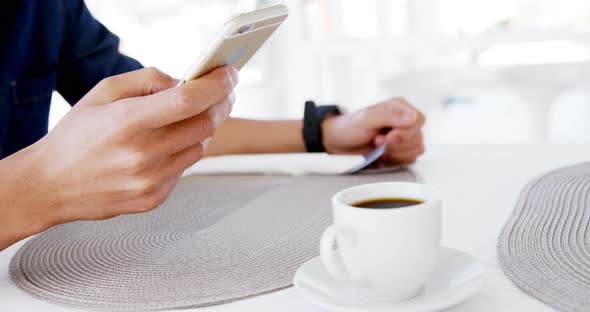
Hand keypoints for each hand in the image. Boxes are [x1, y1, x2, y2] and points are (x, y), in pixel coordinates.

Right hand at [30, 66, 237, 224]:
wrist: (50, 185)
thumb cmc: (75, 137)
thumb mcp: (103, 93)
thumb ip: (147, 80)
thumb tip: (183, 81)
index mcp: (127, 122)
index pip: (188, 100)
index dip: (216, 85)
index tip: (229, 74)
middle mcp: (141, 154)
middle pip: (205, 124)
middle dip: (220, 104)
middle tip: (222, 92)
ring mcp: (150, 180)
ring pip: (200, 146)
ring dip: (202, 128)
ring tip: (186, 118)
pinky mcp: (154, 198)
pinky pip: (185, 168)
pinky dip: (184, 151)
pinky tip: (166, 145)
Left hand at [321, 97, 424, 163]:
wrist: (339, 144)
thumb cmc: (350, 128)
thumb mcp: (366, 118)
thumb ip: (390, 116)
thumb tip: (413, 118)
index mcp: (399, 108)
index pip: (419, 120)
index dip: (406, 132)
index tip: (388, 136)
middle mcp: (404, 121)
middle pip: (418, 137)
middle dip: (396, 144)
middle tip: (377, 141)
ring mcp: (404, 138)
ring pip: (417, 149)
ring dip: (396, 153)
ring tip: (378, 148)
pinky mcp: (401, 152)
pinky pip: (411, 159)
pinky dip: (396, 160)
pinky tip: (383, 156)